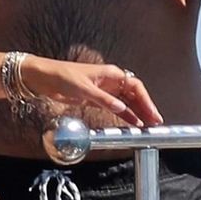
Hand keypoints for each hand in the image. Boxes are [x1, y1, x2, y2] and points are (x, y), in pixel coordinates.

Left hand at [22, 57, 163, 130]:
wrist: (45, 78)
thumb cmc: (63, 76)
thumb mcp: (83, 89)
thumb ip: (103, 99)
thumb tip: (122, 108)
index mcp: (111, 73)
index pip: (135, 86)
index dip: (146, 100)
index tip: (151, 113)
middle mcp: (111, 81)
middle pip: (134, 94)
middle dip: (145, 108)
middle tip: (155, 122)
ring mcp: (105, 90)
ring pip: (127, 102)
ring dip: (138, 113)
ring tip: (148, 125)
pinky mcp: (97, 99)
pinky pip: (116, 107)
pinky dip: (125, 115)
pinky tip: (133, 124)